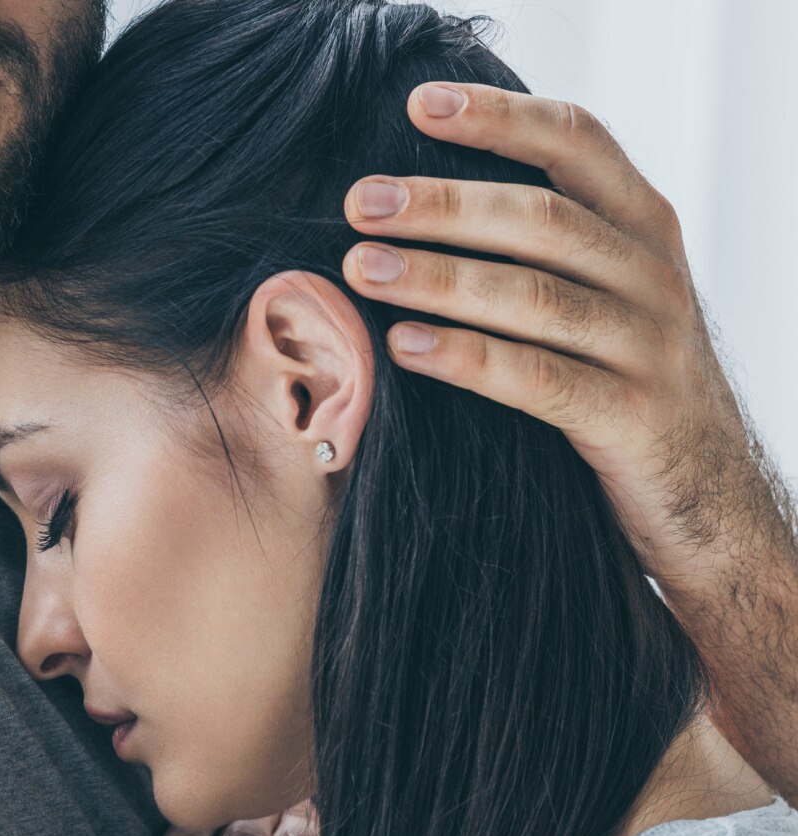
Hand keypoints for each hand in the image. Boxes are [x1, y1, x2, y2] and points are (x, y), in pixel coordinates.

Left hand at [340, 82, 788, 588]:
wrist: (710, 496)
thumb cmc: (625, 389)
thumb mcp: (603, 303)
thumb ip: (546, 254)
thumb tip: (424, 211)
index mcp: (643, 227)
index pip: (575, 143)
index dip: (498, 118)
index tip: (417, 104)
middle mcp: (653, 273)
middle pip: (541, 217)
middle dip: (444, 204)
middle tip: (359, 201)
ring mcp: (648, 345)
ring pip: (534, 295)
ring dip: (439, 276)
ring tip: (362, 268)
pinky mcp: (630, 416)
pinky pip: (538, 378)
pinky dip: (467, 358)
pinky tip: (404, 346)